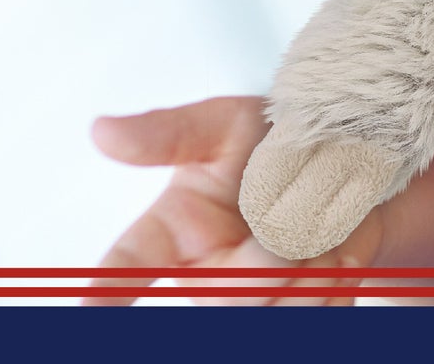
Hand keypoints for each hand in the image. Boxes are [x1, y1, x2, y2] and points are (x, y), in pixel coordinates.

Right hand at [85, 95, 381, 305]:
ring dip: (310, 264)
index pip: (126, 265)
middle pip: (227, 298)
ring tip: (316, 222)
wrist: (346, 154)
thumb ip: (168, 133)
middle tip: (285, 222)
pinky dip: (338, 276)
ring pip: (278, 309)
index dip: (105, 289)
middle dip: (265, 261)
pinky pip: (320, 310)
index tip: (87, 306)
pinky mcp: (300, 310)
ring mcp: (253, 300)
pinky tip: (338, 248)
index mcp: (171, 232)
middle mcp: (206, 275)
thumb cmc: (272, 138)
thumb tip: (102, 130)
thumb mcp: (223, 123)